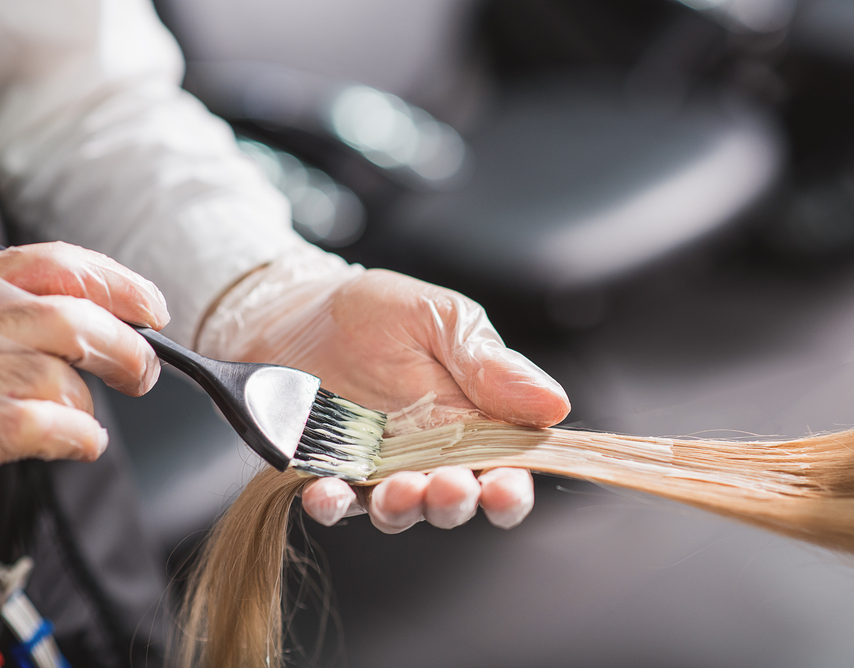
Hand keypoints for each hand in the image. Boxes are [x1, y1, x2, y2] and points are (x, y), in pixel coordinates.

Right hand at [0, 242, 167, 464]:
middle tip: (141, 374)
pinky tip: (80, 442)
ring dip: (85, 404)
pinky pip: (46, 424)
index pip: (57, 264)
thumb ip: (25, 316)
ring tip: (81, 419)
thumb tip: (118, 324)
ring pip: (60, 378)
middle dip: (124, 350)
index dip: (118, 284)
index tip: (154, 308)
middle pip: (73, 321)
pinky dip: (78, 436)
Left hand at [197, 246, 569, 531]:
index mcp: (472, 423)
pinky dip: (332, 504)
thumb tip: (554, 405)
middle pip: (455, 501)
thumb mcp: (443, 319)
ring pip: (399, 511)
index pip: (504, 471)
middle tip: (450, 486)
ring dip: (403, 508)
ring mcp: (376, 471)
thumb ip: (492, 365)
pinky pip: (333, 502)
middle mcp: (428, 457)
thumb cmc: (379, 313)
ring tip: (400, 489)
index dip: (510, 489)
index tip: (506, 486)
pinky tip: (329, 491)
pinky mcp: (326, 474)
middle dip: (456, 502)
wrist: (299, 307)